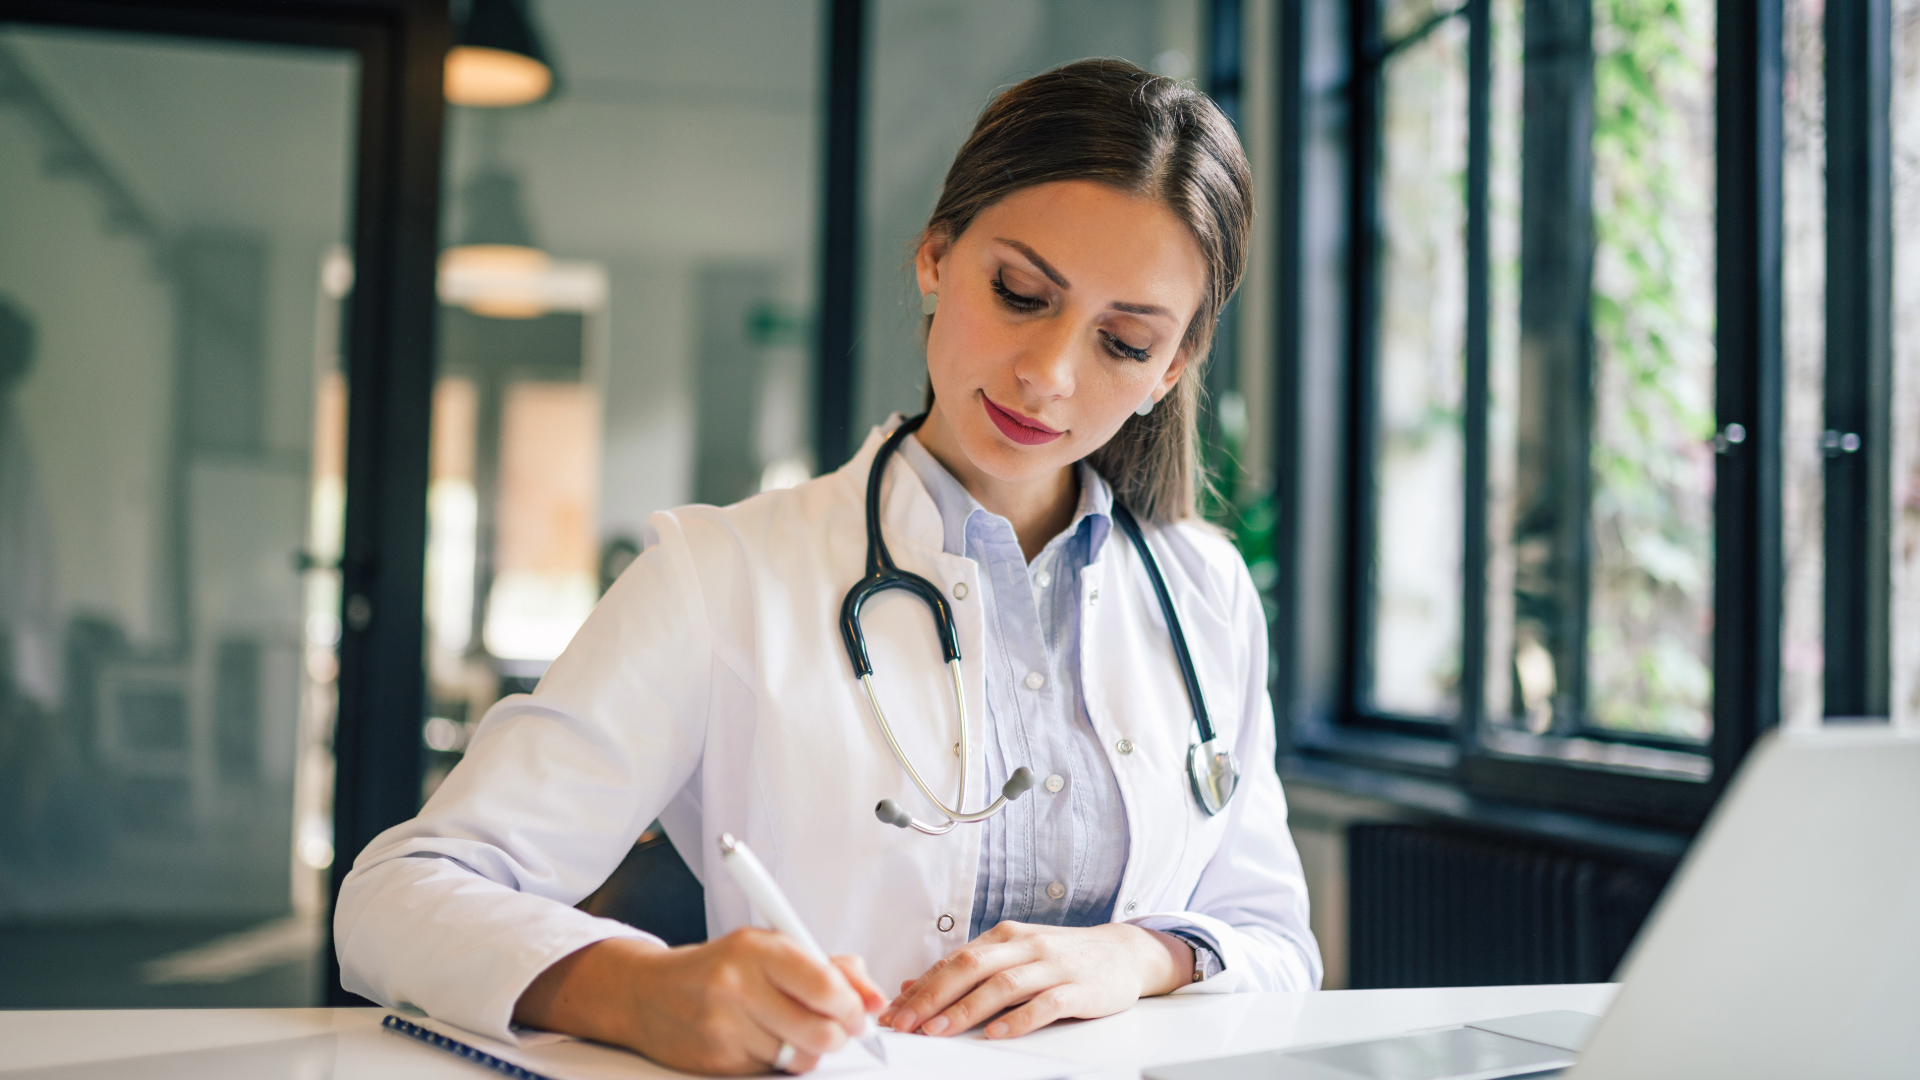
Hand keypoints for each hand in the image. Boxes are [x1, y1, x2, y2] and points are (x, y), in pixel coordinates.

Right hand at [513, 930, 883, 1074]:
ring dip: (809, 1050)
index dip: (852, 1004)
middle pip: (820, 1031)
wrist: (648, 993)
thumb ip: (828, 966)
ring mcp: (725, 1026)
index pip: (823, 983)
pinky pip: (771, 1071)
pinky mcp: (717, 1061)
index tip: (861, 1011)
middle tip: (840, 1029)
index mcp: (757, 948)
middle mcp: (738, 985)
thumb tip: (874, 996)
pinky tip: (763, 1040)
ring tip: (794, 1031)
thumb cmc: (720, 967)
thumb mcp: (771, 949)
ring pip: (800, 1058)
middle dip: (839, 1035)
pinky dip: (778, 1062)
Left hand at [878, 921, 1192, 1039]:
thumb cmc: (1063, 958)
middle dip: (934, 996)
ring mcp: (1053, 965)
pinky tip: (997, 1033)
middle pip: (971, 966)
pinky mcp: (1079, 988)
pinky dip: (1018, 1020)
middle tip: (907, 1023)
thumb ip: (969, 970)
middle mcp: (1026, 945)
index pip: (955, 959)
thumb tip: (916, 985)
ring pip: (1003, 984)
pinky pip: (1045, 1004)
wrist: (1124, 952)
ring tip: (940, 1031)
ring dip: (967, 1009)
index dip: (923, 987)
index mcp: (1006, 936)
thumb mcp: (1015, 955)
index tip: (896, 1012)